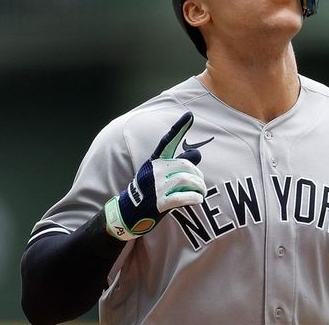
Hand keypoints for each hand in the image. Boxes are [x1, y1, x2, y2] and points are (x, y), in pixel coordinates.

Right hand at [105, 112, 205, 240]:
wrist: (128, 213)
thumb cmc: (149, 192)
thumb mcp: (161, 174)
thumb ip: (179, 164)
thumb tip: (198, 152)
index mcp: (154, 161)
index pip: (168, 141)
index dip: (179, 128)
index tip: (189, 114)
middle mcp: (154, 170)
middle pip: (185, 165)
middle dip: (197, 175)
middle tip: (200, 183)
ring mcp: (155, 186)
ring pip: (186, 179)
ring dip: (199, 186)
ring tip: (201, 192)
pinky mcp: (158, 202)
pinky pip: (182, 197)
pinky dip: (194, 197)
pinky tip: (198, 199)